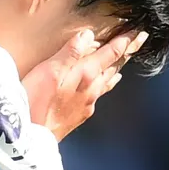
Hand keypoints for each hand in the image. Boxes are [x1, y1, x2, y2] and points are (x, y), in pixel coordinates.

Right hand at [22, 29, 148, 141]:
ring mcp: (87, 103)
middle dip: (126, 52)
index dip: (125, 40)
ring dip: (116, 68)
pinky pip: (99, 94)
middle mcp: (92, 89)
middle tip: (139, 40)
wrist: (29, 138)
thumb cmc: (35, 103)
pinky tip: (103, 85)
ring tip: (124, 60)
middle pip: (114, 66)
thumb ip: (70, 53)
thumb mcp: (49, 71)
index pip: (112, 53)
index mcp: (86, 75)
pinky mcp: (80, 115)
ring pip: (108, 81)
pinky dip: (105, 84)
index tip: (138, 32)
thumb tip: (88, 36)